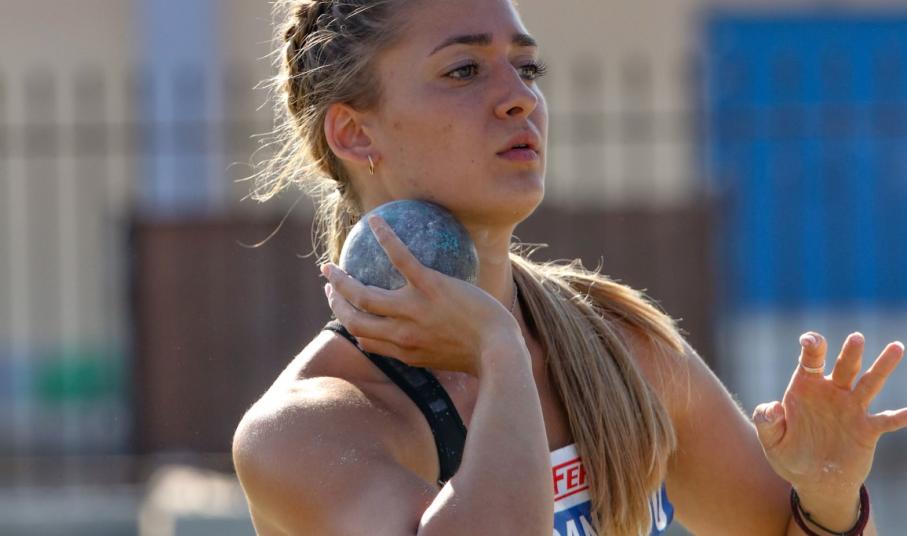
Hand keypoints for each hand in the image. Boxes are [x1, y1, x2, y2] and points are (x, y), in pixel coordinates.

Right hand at [321, 215, 521, 375]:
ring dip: (341, 279)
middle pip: (353, 319)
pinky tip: (375, 221)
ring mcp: (412, 309)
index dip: (349, 324)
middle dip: (335, 302)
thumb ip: (422, 349)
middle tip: (329, 283)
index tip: (345, 311)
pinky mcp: (429, 287)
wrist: (499, 349)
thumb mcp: (446, 359)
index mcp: (403, 351)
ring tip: (333, 264)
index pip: (365, 340)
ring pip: (362, 294)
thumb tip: (406, 340)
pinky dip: (384, 236)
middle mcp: (399, 333)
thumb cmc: (482, 354)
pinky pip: (400, 257)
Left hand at [752, 332, 906, 497]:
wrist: (813, 481)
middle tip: (856, 337)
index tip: (809, 340)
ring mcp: (851, 409)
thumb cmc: (790, 455)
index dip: (811, 346)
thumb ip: (766, 422)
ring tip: (896, 347)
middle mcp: (831, 393)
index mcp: (806, 389)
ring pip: (869, 383)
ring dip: (882, 367)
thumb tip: (772, 407)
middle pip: (844, 367)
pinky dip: (900, 416)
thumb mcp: (771, 441)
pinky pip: (886, 421)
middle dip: (850, 352)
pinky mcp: (866, 430)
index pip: (810, 360)